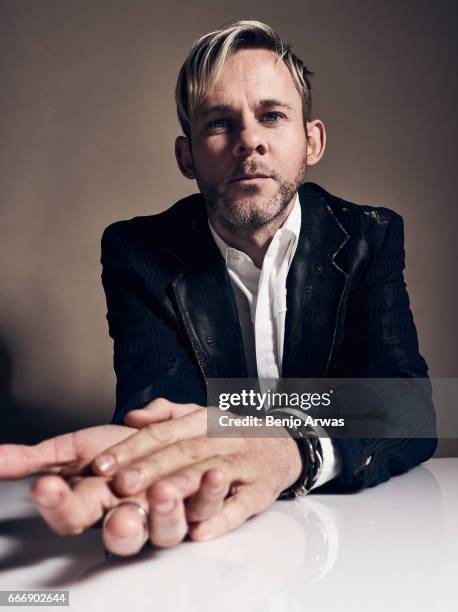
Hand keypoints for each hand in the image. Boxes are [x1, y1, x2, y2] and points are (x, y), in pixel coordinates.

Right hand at [0, 414, 230, 554]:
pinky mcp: (200, 505)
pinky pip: (208, 510)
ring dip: (168, 514)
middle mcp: (130, 519)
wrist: (161, 437)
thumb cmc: (115, 448)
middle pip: (121, 537)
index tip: (47, 485)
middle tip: (121, 514)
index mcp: (96, 507)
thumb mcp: (74, 448)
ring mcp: (166, 517)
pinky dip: (212, 497)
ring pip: (166, 532)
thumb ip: (35, 457)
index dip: (57, 504)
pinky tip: (214, 476)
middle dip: (119, 529)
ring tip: (166, 491)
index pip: (70, 515)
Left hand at [92, 398, 302, 541]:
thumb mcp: (200, 415)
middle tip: (122, 484)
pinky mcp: (261, 491)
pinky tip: (200, 531)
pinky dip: (222, 519)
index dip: (132, 447)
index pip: (164, 432)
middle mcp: (222, 439)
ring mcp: (244, 465)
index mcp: (203, 420)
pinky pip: (242, 505)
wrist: (284, 445)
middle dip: (152, 467)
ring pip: (213, 473)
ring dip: (186, 486)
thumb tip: (131, 417)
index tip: (102, 465)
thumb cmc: (231, 435)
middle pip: (185, 452)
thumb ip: (165, 415)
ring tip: (159, 497)